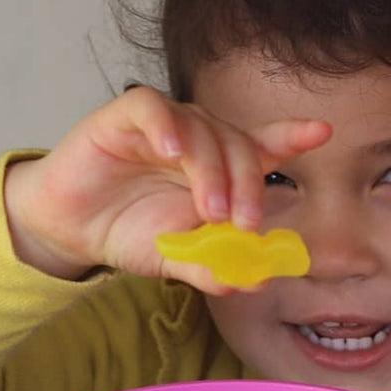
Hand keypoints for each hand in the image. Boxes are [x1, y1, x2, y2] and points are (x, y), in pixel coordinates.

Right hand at [2, 85, 330, 294]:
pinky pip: (152, 108)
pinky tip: (171, 149)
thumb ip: (212, 267)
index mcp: (218, 167)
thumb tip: (252, 281)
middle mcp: (197, 139)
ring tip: (209, 212)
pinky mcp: (124, 116)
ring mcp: (163, 125)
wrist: (68, 228)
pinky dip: (167, 126)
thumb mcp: (174, 258)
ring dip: (212, 171)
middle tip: (243, 224)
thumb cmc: (127, 231)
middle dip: (248, 184)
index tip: (322, 133)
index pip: (262, 145)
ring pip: (203, 130)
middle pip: (238, 144)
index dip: (291, 136)